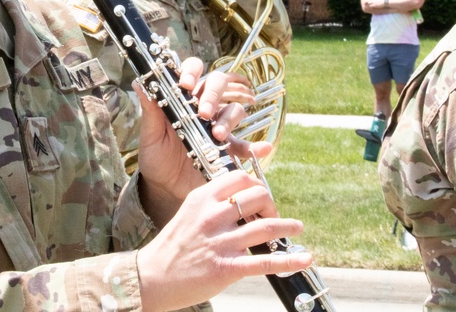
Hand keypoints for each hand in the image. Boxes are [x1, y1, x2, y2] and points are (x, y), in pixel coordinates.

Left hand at [136, 57, 266, 225]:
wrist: (165, 188)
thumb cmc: (156, 156)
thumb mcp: (150, 135)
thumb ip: (149, 110)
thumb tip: (138, 83)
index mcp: (183, 98)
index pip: (192, 71)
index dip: (192, 71)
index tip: (185, 84)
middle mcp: (203, 107)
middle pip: (218, 83)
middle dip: (214, 94)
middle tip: (204, 113)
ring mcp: (218, 125)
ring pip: (233, 109)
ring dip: (229, 119)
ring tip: (218, 135)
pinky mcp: (228, 148)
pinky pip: (246, 144)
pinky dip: (255, 146)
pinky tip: (261, 149)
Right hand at [136, 171, 312, 310]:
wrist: (151, 277)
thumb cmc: (173, 246)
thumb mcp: (189, 212)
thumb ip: (213, 203)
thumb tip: (242, 198)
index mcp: (202, 198)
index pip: (240, 178)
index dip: (257, 184)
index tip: (261, 196)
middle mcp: (212, 216)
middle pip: (257, 197)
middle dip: (272, 204)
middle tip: (274, 214)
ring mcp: (220, 242)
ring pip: (265, 227)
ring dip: (287, 226)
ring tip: (297, 227)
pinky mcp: (226, 268)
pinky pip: (265, 262)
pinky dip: (289, 260)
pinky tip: (304, 257)